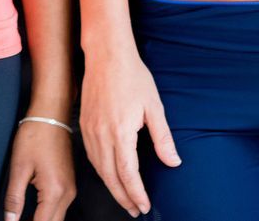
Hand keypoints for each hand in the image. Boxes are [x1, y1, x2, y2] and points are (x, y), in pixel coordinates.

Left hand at [3, 117, 76, 220]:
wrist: (51, 115)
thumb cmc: (35, 136)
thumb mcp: (19, 168)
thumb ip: (14, 199)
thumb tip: (10, 220)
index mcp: (55, 191)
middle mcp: (67, 193)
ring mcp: (71, 189)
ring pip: (57, 218)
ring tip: (24, 219)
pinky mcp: (69, 184)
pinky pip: (60, 208)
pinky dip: (47, 215)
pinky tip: (33, 214)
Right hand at [79, 49, 179, 217]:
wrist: (106, 54)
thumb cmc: (133, 76)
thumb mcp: (154, 106)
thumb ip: (163, 137)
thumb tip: (173, 162)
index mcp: (120, 132)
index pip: (128, 174)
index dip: (136, 193)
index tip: (145, 206)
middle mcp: (101, 135)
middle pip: (111, 177)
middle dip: (124, 198)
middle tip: (136, 210)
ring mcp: (90, 131)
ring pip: (99, 169)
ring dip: (112, 187)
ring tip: (125, 199)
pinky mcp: (84, 125)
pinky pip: (92, 156)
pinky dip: (101, 171)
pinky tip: (110, 175)